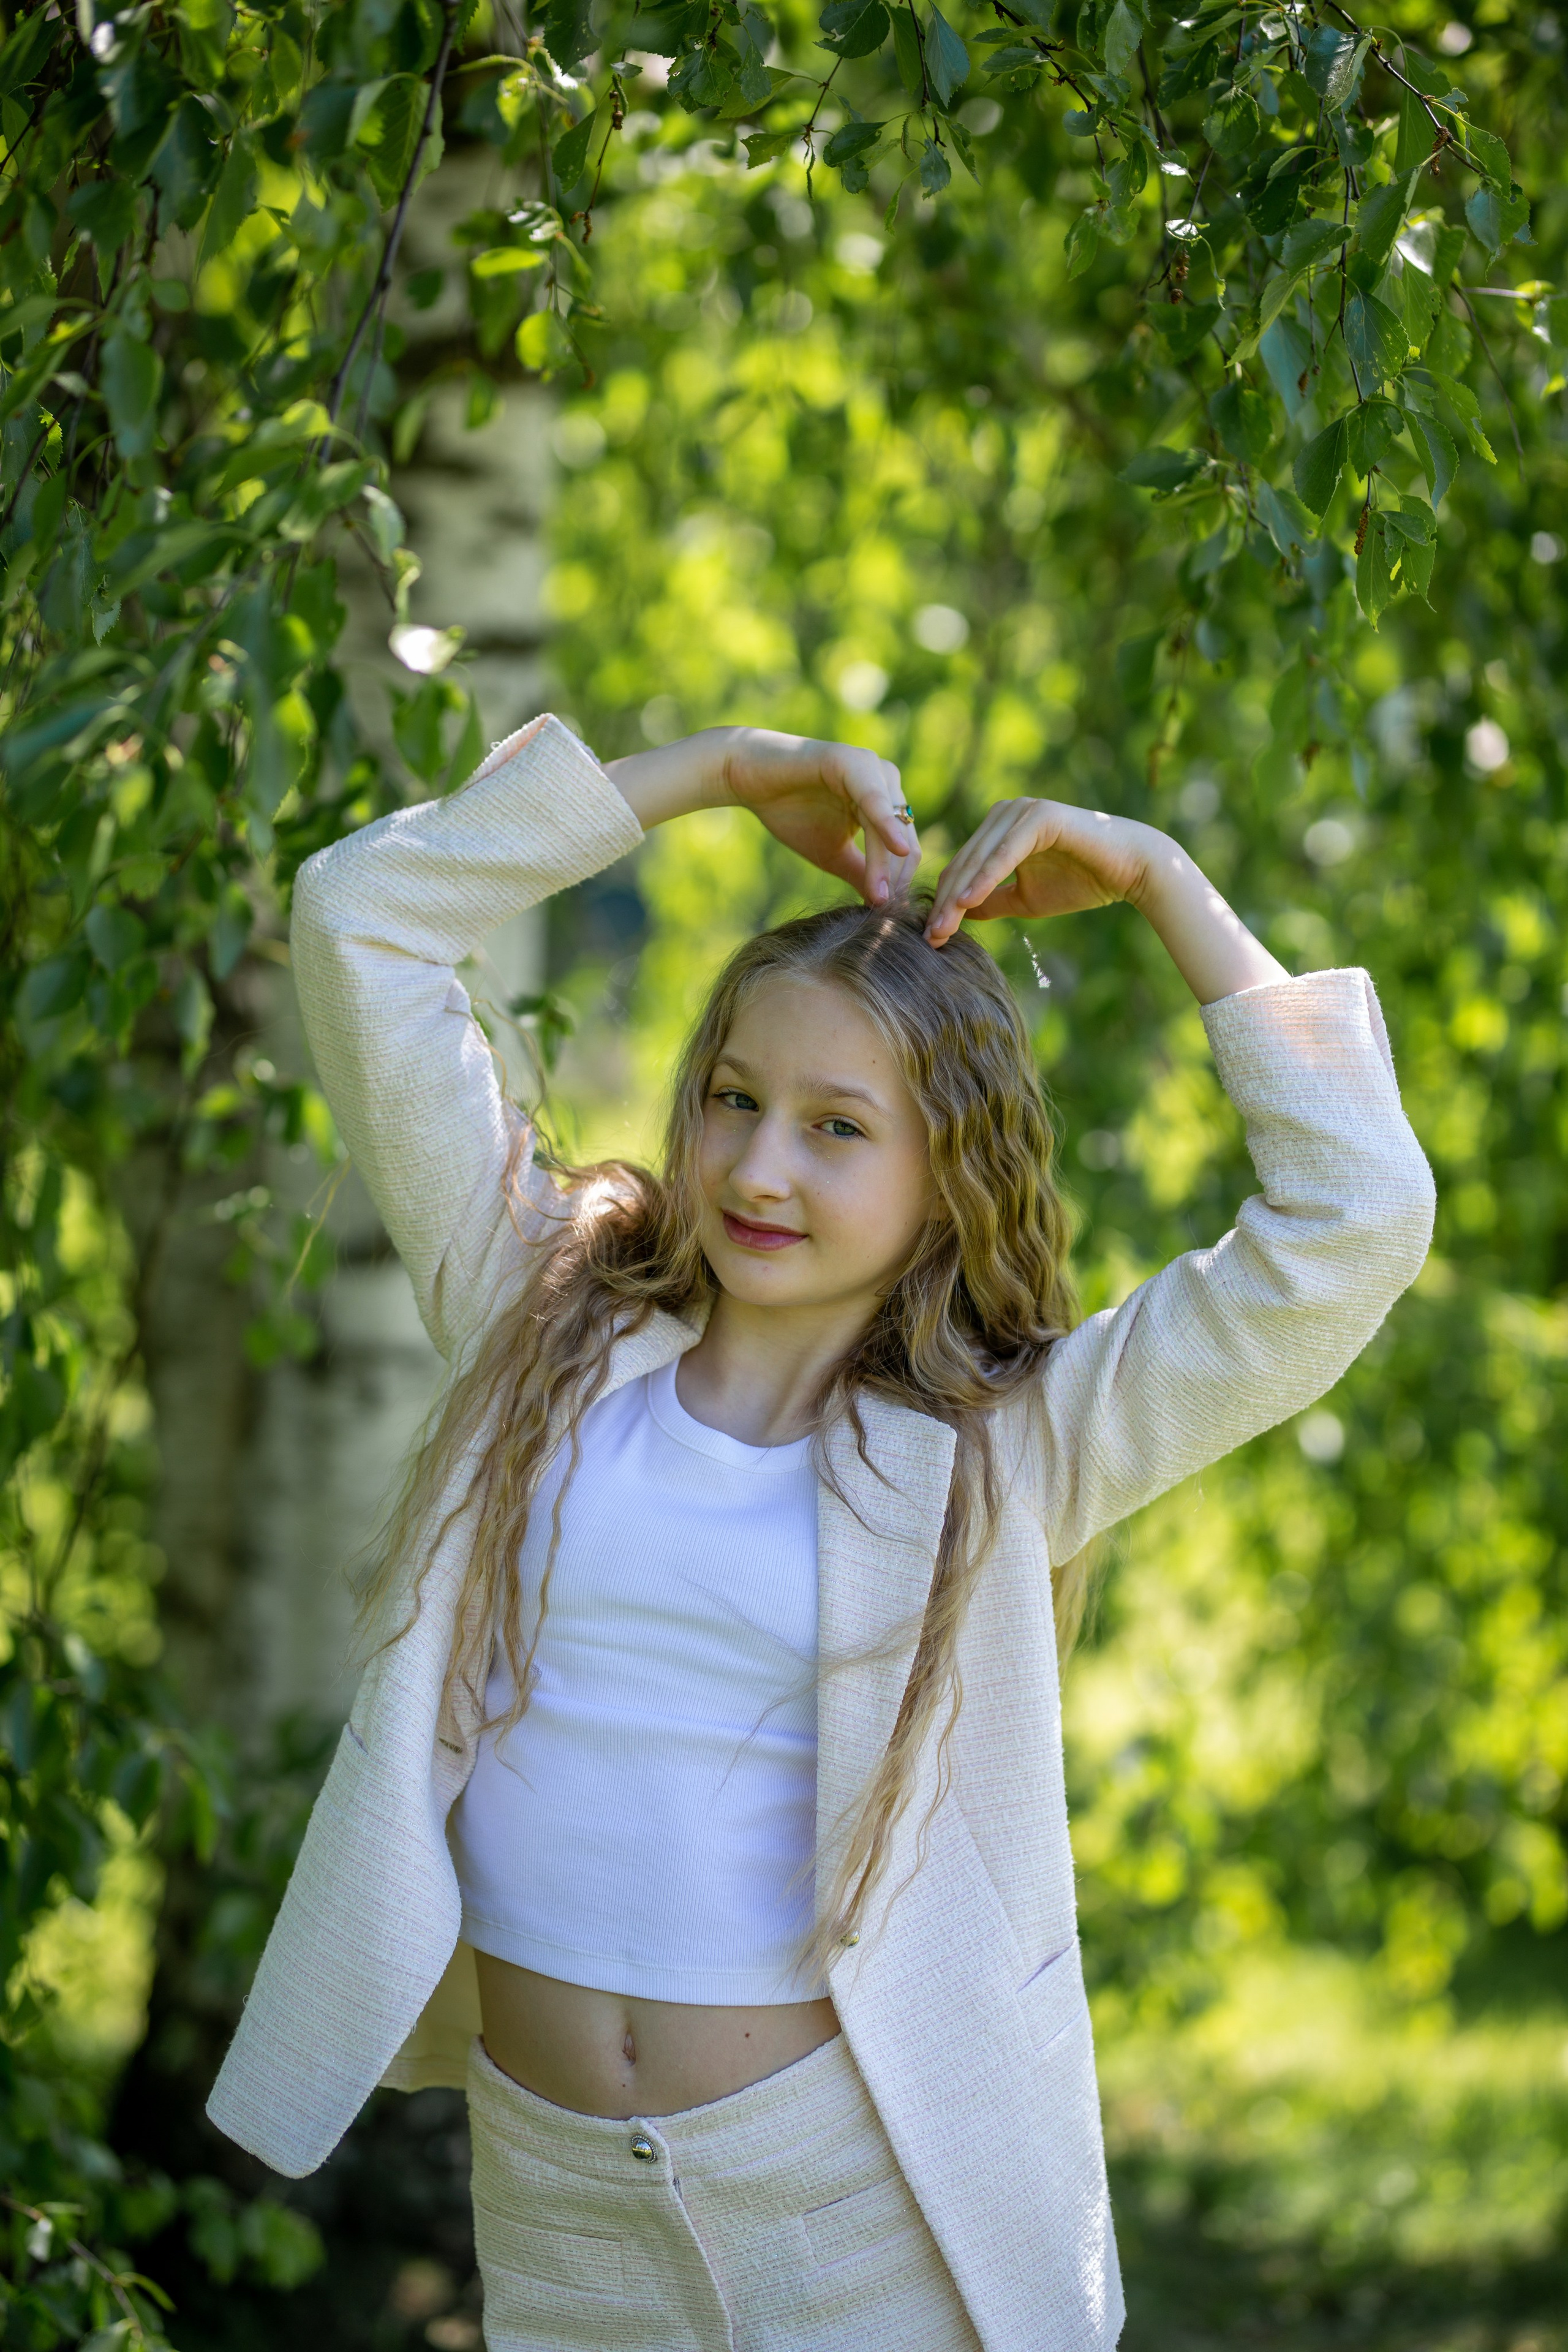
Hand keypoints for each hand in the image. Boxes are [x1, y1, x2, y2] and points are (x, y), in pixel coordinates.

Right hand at [720, 729, 918, 905]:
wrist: (749, 780)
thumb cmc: (790, 812)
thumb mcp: (833, 853)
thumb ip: (861, 873)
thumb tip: (883, 905)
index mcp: (886, 800)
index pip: (904, 849)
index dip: (900, 884)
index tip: (890, 919)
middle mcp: (887, 780)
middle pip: (904, 840)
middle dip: (896, 880)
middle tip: (885, 915)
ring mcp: (872, 767)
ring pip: (891, 825)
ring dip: (887, 865)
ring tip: (880, 900)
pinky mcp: (852, 761)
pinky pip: (874, 799)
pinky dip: (885, 825)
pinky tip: (896, 849)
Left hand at [926, 798, 1152, 946]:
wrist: (1130, 870)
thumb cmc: (1081, 881)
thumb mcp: (1024, 898)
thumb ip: (990, 901)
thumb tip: (958, 913)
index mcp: (999, 828)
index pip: (961, 868)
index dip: (944, 904)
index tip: (931, 938)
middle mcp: (1006, 813)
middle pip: (963, 864)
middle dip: (945, 904)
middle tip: (930, 939)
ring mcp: (1022, 811)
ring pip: (978, 859)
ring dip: (958, 896)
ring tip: (942, 930)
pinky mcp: (1040, 816)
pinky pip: (1004, 853)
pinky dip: (985, 878)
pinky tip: (967, 902)